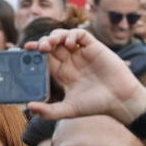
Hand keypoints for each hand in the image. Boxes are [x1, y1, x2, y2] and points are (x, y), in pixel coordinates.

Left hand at [27, 28, 145, 124]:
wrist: (120, 100)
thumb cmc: (96, 105)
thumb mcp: (69, 110)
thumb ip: (49, 111)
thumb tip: (28, 107)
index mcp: (63, 73)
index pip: (44, 58)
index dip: (34, 53)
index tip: (25, 51)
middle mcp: (71, 61)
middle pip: (51, 45)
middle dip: (42, 42)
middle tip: (39, 47)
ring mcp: (82, 53)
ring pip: (63, 36)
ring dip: (54, 36)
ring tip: (51, 43)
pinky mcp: (94, 47)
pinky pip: (80, 34)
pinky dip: (72, 34)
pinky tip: (71, 44)